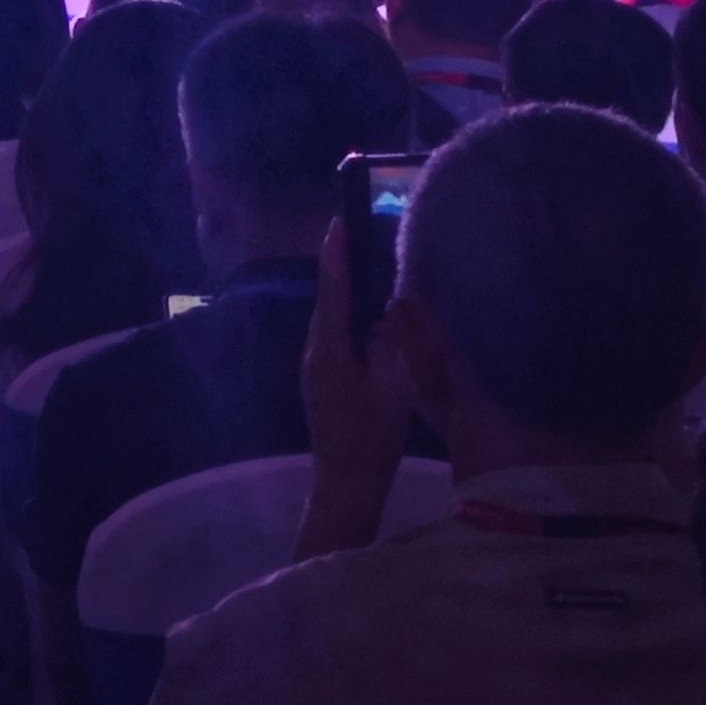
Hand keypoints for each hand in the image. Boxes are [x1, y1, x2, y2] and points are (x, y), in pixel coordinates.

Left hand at [295, 218, 414, 556]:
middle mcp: (315, 350)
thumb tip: (385, 309)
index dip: (337, 255)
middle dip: (343, 265)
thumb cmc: (371, 439)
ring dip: (347, 291)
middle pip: (329, 299)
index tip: (340, 222)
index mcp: (329, 349)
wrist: (346, 483)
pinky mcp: (324, 377)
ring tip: (368, 263)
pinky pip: (336, 334)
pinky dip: (350, 315)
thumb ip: (387, 346)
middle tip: (362, 232)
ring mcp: (316, 365)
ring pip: (332, 317)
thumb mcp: (390, 391)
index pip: (333, 291)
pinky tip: (368, 313)